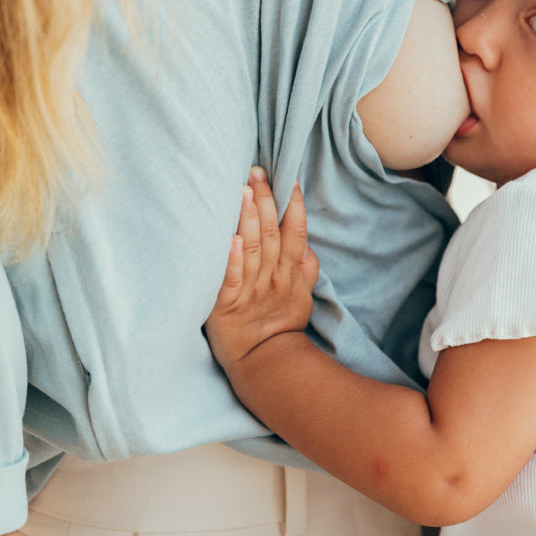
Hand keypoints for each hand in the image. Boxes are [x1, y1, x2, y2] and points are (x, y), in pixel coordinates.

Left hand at [205, 169, 319, 370]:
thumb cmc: (280, 325)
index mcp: (289, 273)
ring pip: (252, 250)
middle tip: (256, 172)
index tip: (287, 179)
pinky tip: (230, 239)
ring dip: (247, 220)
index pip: (295, 233)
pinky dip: (232, 260)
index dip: (292, 206)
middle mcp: (271, 278)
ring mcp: (250, 291)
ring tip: (242, 191)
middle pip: (271, 234)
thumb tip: (308, 246)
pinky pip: (231, 280)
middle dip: (265, 201)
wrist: (265, 363)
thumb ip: (306, 269)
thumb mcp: (301, 297)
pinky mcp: (226, 306)